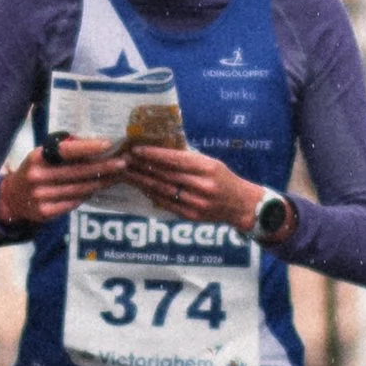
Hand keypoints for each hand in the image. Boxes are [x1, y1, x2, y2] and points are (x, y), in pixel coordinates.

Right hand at [0, 134, 121, 225]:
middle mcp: (38, 177)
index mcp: (37, 157)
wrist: (12, 199)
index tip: (107, 144)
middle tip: (123, 163)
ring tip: (117, 176)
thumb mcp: (41, 155)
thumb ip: (63, 150)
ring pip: (79, 189)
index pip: (65, 151)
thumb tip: (93, 142)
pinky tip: (98, 188)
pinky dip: (87, 195)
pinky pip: (73, 203)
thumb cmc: (35, 170)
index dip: (87, 148)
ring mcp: (41, 196)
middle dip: (103, 167)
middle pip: (77, 172)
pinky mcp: (45, 212)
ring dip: (100, 182)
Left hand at [123, 143, 271, 235]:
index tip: (136, 149)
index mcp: (207, 168)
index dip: (153, 154)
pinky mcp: (191, 216)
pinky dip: (152, 195)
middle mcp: (202, 186)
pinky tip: (141, 188)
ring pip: (163, 190)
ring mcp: (196, 203)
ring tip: (128, 173)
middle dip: (143, 166)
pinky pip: (167, 204)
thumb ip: (188, 158)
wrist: (241, 205)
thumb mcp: (211, 162)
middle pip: (165, 175)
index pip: (175, 159)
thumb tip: (159, 150)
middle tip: (124, 159)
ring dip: (143, 181)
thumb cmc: (224, 178)